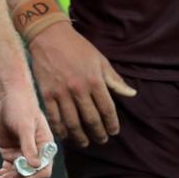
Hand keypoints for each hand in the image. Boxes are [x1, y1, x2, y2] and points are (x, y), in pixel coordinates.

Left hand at [0, 82, 53, 177]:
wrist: (7, 95)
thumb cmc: (22, 106)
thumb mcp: (25, 125)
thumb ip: (29, 145)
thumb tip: (35, 165)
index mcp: (45, 148)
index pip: (43, 170)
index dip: (31, 176)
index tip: (17, 175)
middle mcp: (34, 154)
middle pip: (28, 175)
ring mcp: (21, 154)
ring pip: (16, 174)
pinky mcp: (9, 151)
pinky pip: (7, 168)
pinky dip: (1, 174)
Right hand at [28, 22, 135, 147]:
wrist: (48, 35)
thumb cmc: (77, 47)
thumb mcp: (100, 60)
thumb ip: (115, 80)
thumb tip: (132, 94)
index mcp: (95, 81)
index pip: (107, 110)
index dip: (112, 124)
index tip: (114, 131)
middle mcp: (79, 90)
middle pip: (91, 119)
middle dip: (98, 133)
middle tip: (101, 140)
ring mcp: (61, 93)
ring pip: (72, 123)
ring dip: (80, 136)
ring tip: (84, 142)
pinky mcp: (46, 93)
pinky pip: (54, 117)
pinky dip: (60, 130)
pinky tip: (65, 135)